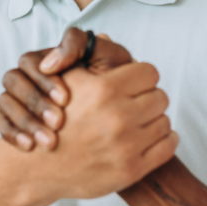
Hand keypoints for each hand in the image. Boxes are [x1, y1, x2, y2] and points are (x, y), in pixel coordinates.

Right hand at [0, 28, 133, 150]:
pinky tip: (30, 146)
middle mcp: (29, 76)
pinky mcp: (12, 119)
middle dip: (35, 102)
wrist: (120, 116)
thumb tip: (49, 62)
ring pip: (5, 102)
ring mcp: (18, 97)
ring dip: (25, 120)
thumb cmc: (116, 81)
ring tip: (48, 141)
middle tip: (58, 123)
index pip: (31, 62)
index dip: (45, 80)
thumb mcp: (108, 57)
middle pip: (13, 80)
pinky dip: (12, 134)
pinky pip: (1, 123)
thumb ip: (80, 45)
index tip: (65, 99)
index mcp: (48, 59)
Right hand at [29, 61, 177, 198]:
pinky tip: (145, 139)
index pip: (150, 72)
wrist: (38, 168)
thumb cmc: (52, 119)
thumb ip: (85, 56)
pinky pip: (168, 146)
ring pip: (165, 121)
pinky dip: (162, 141)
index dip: (140, 76)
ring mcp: (126, 146)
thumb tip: (105, 35)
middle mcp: (117, 118)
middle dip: (148, 98)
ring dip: (153, 120)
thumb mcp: (65, 81)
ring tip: (136, 122)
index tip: (133, 83)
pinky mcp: (131, 170)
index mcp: (104, 90)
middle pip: (161, 96)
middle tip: (135, 103)